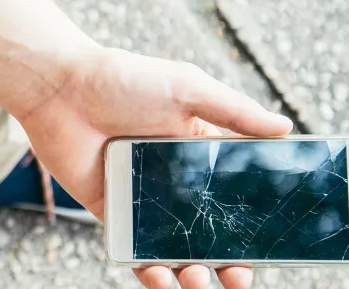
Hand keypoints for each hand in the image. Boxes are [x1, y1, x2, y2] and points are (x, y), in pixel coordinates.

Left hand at [16, 47, 293, 288]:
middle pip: (212, 231)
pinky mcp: (111, 211)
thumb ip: (236, 112)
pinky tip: (161, 277)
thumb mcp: (190, 88)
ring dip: (193, 272)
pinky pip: (135, 249)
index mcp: (201, 151)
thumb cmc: (126, 79)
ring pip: (176, 248)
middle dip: (230, 261)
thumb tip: (287, 128)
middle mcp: (176, 179)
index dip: (257, 223)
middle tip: (237, 276)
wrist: (61, 88)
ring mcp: (143, 199)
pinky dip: (150, 272)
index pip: (239, 195)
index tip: (276, 245)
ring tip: (198, 278)